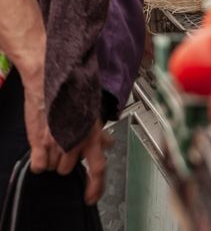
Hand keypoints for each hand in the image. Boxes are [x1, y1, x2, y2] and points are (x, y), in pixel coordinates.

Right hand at [22, 73, 109, 201]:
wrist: (50, 76)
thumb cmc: (72, 88)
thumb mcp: (91, 110)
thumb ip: (98, 131)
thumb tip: (108, 143)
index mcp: (92, 133)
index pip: (98, 167)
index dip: (96, 186)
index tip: (92, 197)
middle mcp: (75, 141)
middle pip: (70, 169)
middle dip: (68, 159)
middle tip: (65, 143)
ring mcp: (56, 144)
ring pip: (54, 168)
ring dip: (53, 158)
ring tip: (54, 137)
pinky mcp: (38, 143)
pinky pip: (39, 166)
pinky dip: (39, 160)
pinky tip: (42, 147)